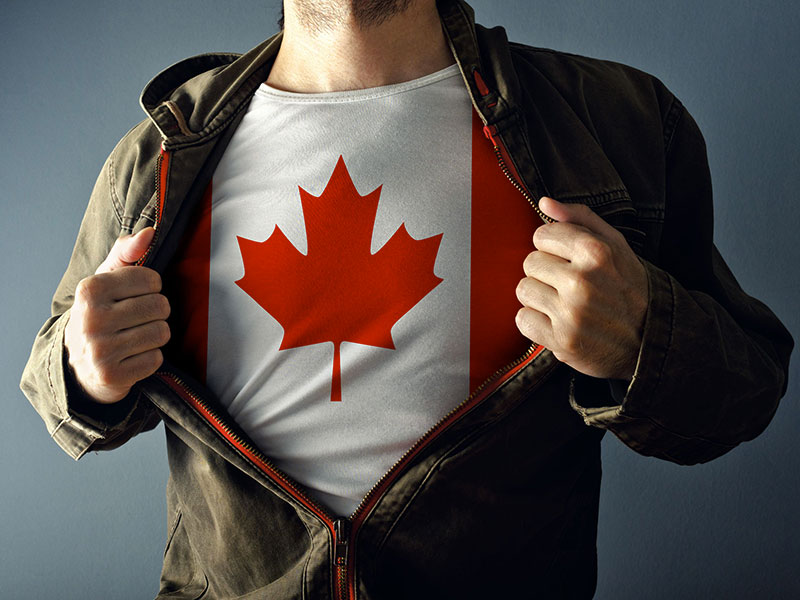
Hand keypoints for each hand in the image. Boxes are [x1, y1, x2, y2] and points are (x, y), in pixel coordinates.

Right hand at [64, 227, 170, 403]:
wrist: (76, 365)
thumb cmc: (99, 313)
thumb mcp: (106, 279)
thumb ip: (127, 251)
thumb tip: (149, 233)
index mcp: (89, 290)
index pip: (151, 279)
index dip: (152, 287)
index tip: (136, 295)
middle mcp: (91, 319)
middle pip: (160, 306)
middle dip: (156, 312)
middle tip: (137, 319)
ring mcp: (100, 350)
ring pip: (161, 333)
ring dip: (155, 335)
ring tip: (136, 337)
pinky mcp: (112, 376)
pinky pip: (156, 359)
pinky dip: (150, 358)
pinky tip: (133, 357)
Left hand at [515, 197, 647, 380]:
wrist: (648, 340)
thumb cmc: (628, 287)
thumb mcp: (615, 245)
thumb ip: (579, 219)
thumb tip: (544, 202)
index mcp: (596, 252)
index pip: (541, 235)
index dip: (552, 247)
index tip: (568, 260)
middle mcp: (582, 281)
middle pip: (530, 262)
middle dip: (545, 272)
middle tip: (568, 285)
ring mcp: (570, 313)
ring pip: (523, 289)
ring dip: (539, 297)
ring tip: (563, 303)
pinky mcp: (561, 340)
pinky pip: (522, 319)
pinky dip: (535, 321)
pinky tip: (556, 321)